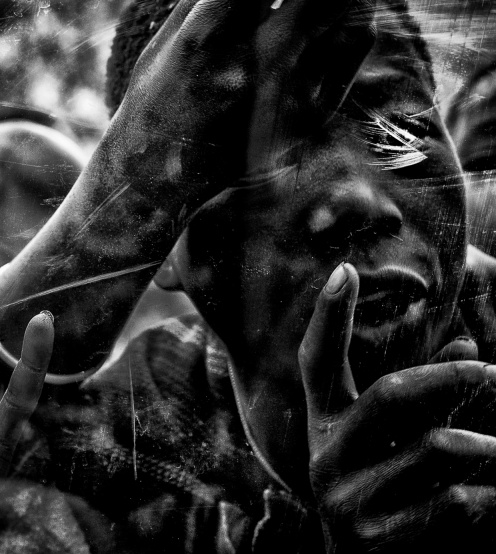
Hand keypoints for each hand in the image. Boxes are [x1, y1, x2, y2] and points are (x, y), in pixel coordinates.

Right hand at [115, 0, 373, 189]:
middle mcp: (257, 64)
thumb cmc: (159, 95)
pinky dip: (354, 21)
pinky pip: (353, 55)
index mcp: (211, 35)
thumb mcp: (175, 31)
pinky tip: (340, 10)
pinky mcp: (310, 118)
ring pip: (352, 17)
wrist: (160, 171)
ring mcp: (290, 96)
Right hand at [300, 263, 495, 550]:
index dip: (329, 317)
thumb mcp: (395, 445)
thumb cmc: (392, 497)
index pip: (317, 363)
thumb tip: (465, 342)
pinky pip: (453, 503)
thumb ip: (423, 399)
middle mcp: (324, 457)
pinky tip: (491, 497)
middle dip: (448, 377)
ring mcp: (346, 501)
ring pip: (436, 448)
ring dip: (484, 444)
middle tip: (490, 371)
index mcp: (324, 427)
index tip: (343, 269)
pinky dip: (487, 496)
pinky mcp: (376, 542)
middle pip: (389, 394)